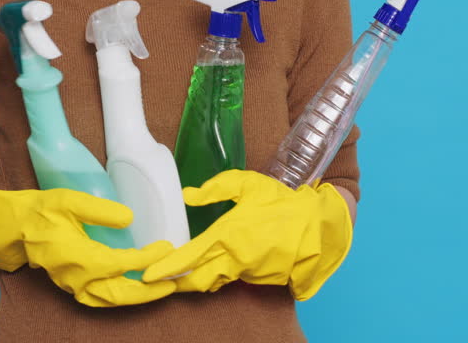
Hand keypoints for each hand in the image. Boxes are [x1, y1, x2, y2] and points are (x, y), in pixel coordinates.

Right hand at [0, 169, 174, 306]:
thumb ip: (99, 210)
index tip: (166, 247)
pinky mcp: (72, 286)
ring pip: (112, 301)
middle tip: (174, 283)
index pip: (122, 264)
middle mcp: (77, 278)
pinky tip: (135, 291)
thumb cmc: (38, 212)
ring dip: (138, 298)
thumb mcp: (67, 200)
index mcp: (78, 257)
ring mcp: (73, 286)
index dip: (147, 258)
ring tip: (162, 289)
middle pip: (121, 294)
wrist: (11, 229)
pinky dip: (121, 299)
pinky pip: (102, 299)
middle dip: (150, 290)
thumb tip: (129, 219)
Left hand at [141, 169, 351, 299]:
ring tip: (181, 274)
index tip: (148, 274)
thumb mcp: (249, 185)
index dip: (167, 269)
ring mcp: (248, 273)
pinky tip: (216, 265)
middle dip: (176, 283)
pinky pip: (233, 278)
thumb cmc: (282, 202)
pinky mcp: (259, 279)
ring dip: (198, 279)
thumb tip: (187, 196)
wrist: (320, 227)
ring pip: (214, 280)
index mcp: (228, 236)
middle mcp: (235, 259)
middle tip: (158, 281)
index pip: (189, 257)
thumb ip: (216, 188)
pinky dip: (221, 274)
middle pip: (196, 279)